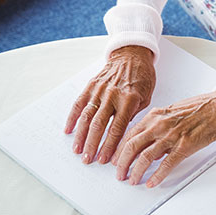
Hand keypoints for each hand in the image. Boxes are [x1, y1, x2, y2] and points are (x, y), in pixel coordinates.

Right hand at [64, 45, 155, 164]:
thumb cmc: (143, 78)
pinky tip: (68, 131)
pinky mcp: (91, 85)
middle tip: (88, 159)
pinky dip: (72, 118)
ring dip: (80, 135)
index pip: (117, 128)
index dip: (109, 145)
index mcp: (129, 100)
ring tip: (77, 150)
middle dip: (92, 144)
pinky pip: (79, 104)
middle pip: (99, 125)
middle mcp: (112, 95)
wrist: (132, 55)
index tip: (105, 159)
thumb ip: (135, 116)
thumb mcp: (146, 98)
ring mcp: (100, 90)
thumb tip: (124, 136)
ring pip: (86, 116)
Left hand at [113, 91, 215, 187]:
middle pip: (132, 146)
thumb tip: (147, 146)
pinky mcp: (184, 146)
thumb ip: (156, 127)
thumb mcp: (171, 112)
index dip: (119, 150)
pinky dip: (156, 176)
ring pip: (145, 157)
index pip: (129, 134)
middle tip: (119, 174)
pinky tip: (151, 182)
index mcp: (155, 115)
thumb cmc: (198, 108)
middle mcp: (160, 125)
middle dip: (122, 163)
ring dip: (136, 171)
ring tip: (132, 180)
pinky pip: (166, 164)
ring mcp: (172, 136)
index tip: (115, 159)